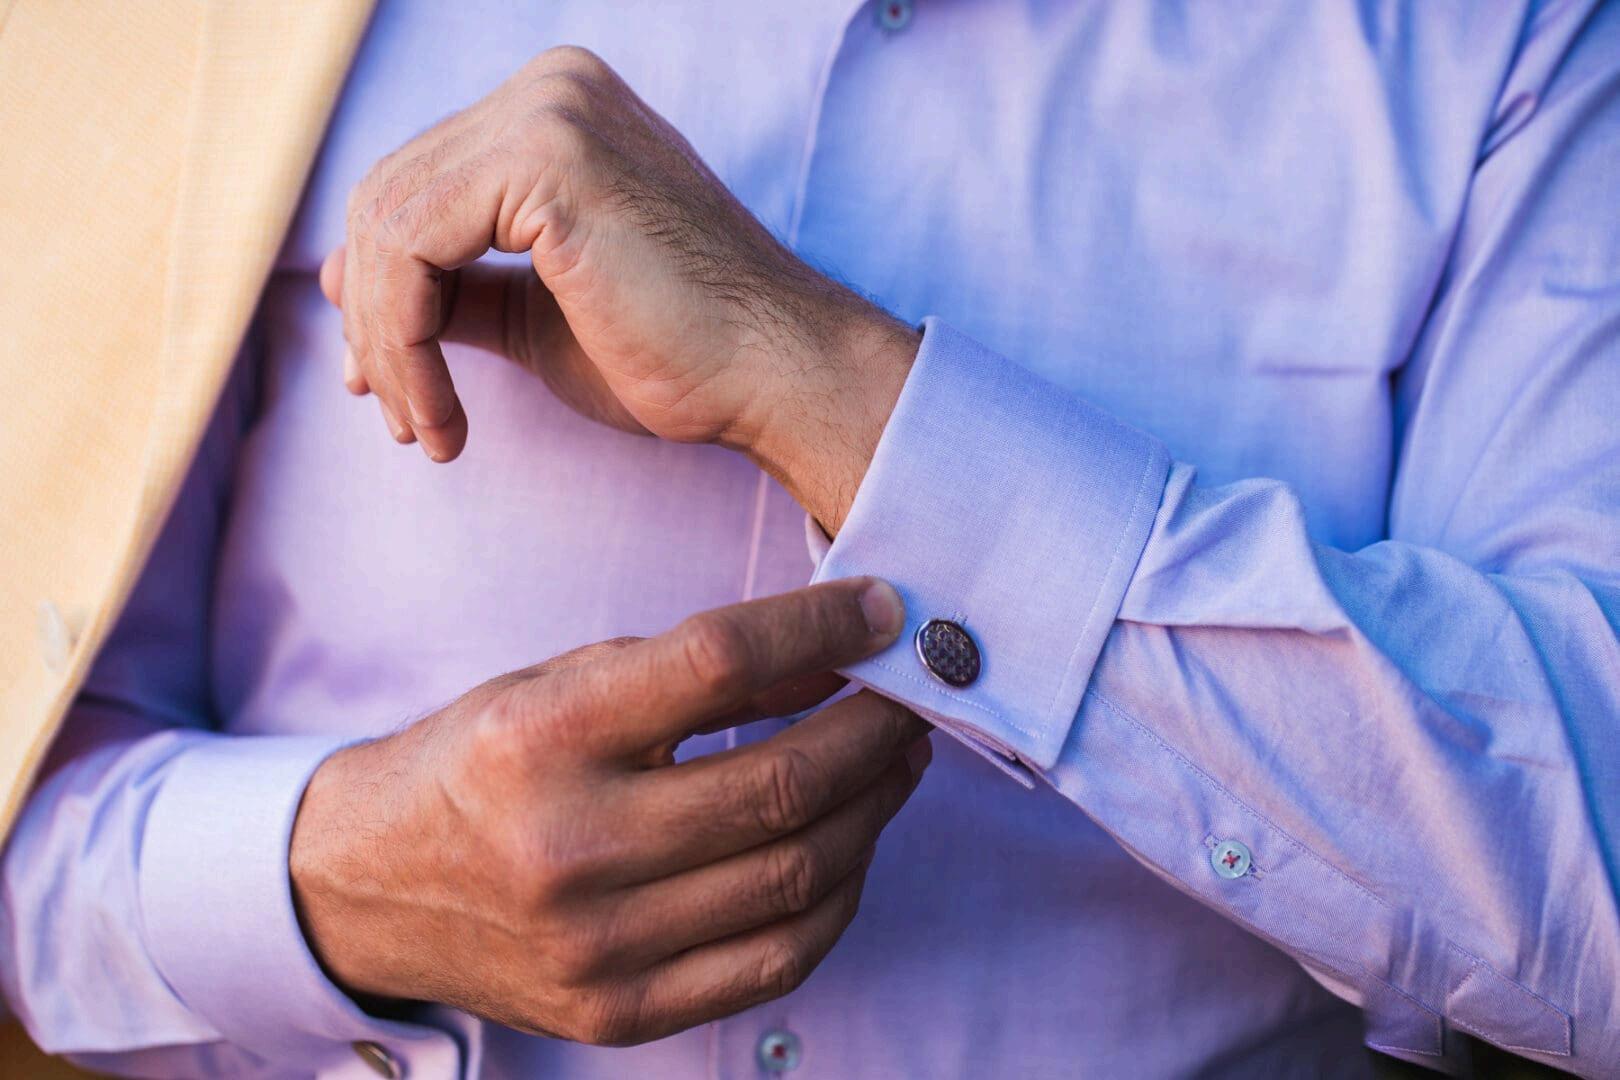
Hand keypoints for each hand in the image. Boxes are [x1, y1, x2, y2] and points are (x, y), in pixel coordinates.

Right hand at [289, 578, 931, 1044]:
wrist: (371, 885)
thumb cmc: (480, 763)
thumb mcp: (566, 682)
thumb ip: (695, 668)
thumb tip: (836, 651)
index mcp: (543, 738)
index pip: (718, 663)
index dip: (822, 626)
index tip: (882, 610)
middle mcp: (568, 847)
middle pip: (778, 786)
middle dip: (875, 731)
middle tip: (910, 698)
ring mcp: (596, 946)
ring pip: (796, 877)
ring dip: (873, 810)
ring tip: (893, 763)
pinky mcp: (620, 1012)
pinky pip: (777, 961)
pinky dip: (837, 896)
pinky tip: (848, 846)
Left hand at [321, 45, 918, 530]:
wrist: (773, 375)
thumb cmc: (681, 356)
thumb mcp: (537, 315)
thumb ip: (458, 287)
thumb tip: (351, 289)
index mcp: (556, 110)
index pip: (415, 184)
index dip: (376, 289)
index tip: (379, 382)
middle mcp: (550, 88)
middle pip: (388, 197)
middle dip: (374, 323)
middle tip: (401, 419)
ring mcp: (549, 111)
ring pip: (389, 227)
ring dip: (391, 349)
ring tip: (429, 430)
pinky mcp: (546, 158)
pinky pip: (412, 250)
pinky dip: (406, 345)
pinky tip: (444, 415)